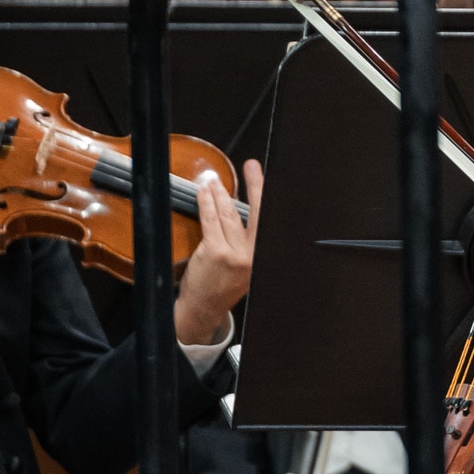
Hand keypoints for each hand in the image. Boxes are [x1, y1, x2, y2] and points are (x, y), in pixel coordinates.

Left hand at [174, 161, 262, 350]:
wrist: (204, 307)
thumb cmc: (223, 284)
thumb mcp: (246, 265)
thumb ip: (249, 241)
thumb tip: (245, 208)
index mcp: (263, 256)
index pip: (269, 220)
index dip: (268, 197)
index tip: (267, 178)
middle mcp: (254, 254)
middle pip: (256, 212)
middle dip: (255, 185)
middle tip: (252, 166)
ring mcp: (235, 254)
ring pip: (228, 214)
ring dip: (220, 193)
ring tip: (214, 180)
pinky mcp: (216, 252)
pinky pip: (211, 220)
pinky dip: (206, 203)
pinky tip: (204, 193)